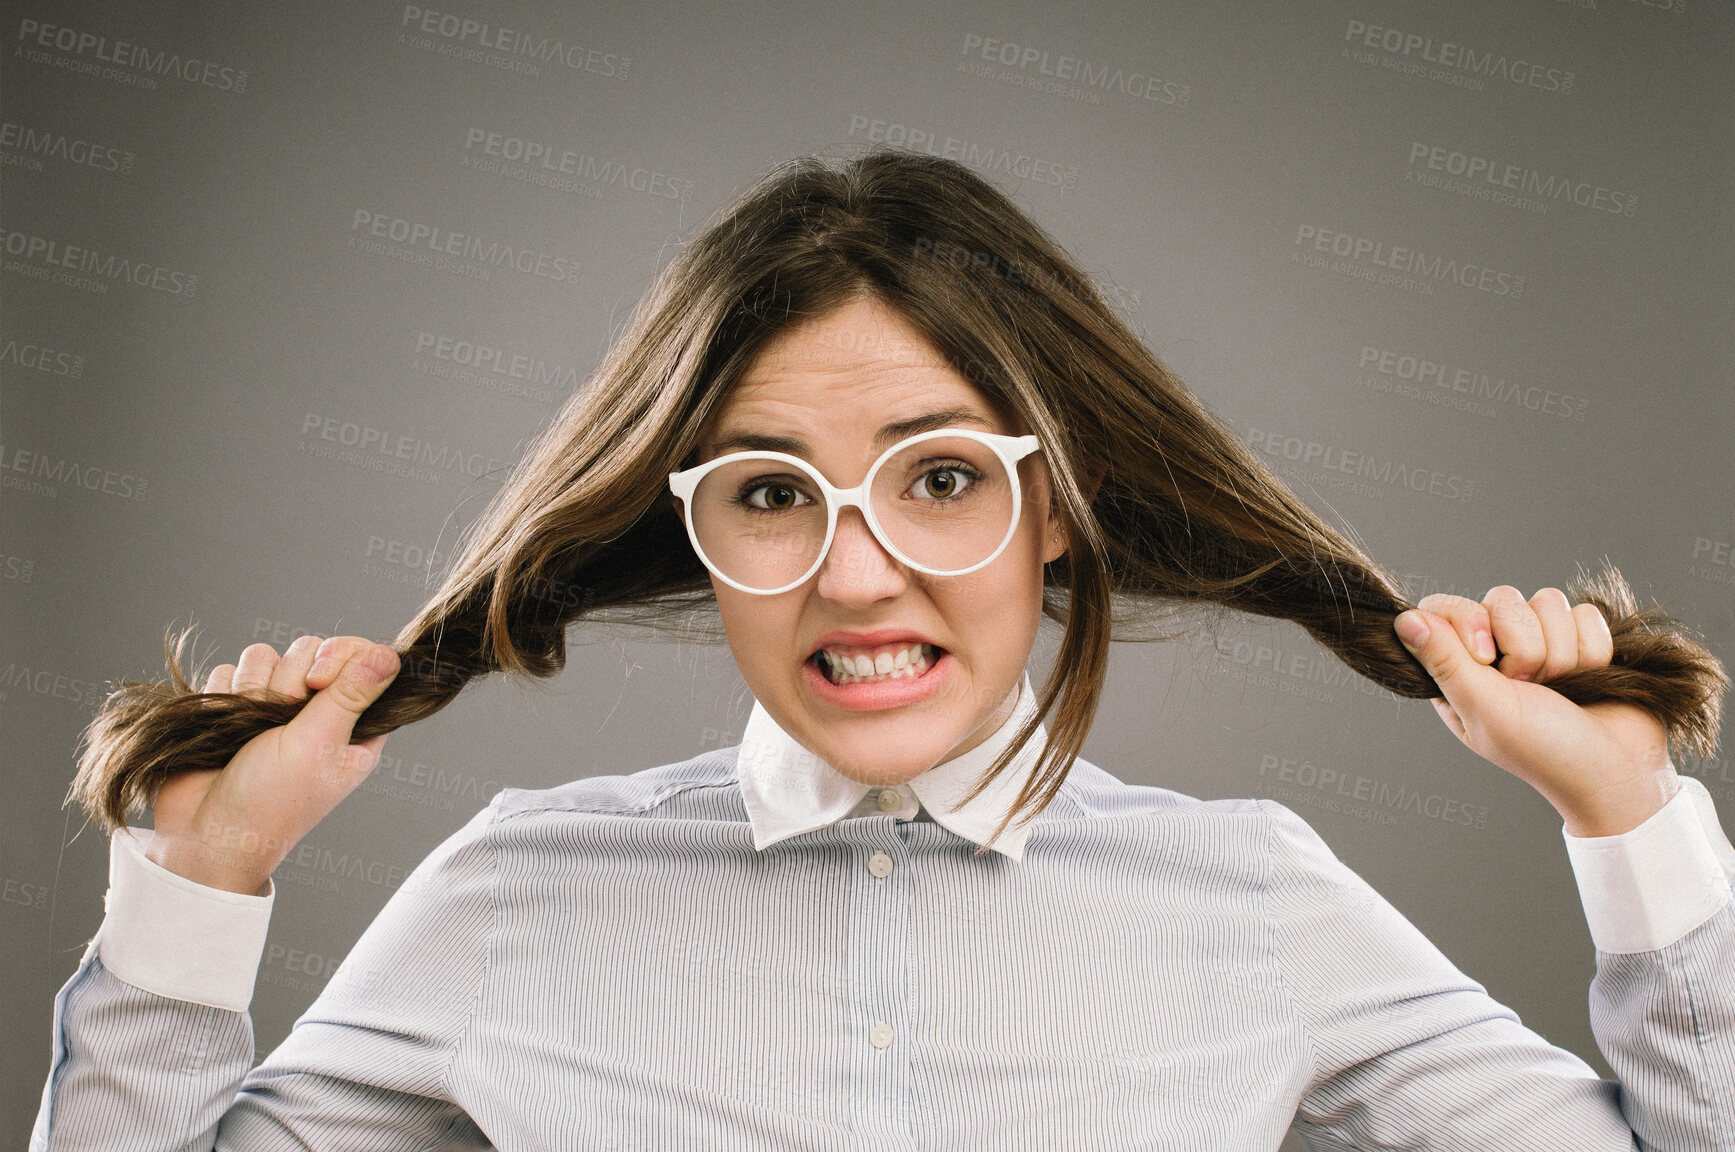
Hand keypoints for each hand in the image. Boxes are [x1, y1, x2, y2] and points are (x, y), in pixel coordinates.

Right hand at [146, 635, 399, 893]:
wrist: (204, 835)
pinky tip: (224, 728)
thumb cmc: (271, 802)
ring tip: (248, 731)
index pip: (361, 657)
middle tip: (279, 722)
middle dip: (288, 679)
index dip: (338, 656)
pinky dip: (223, 696)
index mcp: (355, 724)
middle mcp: (318, 712)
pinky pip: (230, 671)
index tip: (317, 682)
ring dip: (252, 689)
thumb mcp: (318, 746)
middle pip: (310, 650)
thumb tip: (391, 655)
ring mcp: (275, 708)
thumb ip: (350, 695)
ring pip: (266, 656)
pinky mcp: (235, 707)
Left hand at [1394, 585, 1676, 836]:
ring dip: (1562, 651)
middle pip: (1502, 599)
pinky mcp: (1580, 641)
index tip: (1486, 660)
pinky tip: (1590, 678)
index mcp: (1458, 672)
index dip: (1469, 621)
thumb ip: (1445, 662)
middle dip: (1526, 645)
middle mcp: (1495, 654)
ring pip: (1547, 601)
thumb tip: (1401, 620)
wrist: (1618, 773)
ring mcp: (1540, 644)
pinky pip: (1584, 613)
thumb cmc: (1546, 752)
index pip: (1444, 607)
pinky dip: (1592, 649)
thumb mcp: (1485, 709)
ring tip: (1562, 688)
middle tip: (1532, 686)